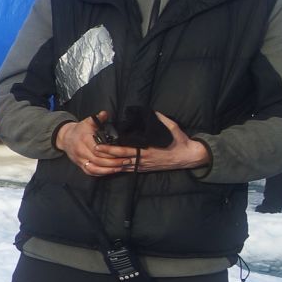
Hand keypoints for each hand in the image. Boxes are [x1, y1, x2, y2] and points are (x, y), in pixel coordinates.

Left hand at [91, 111, 209, 173]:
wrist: (189, 157)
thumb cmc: (179, 141)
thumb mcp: (170, 126)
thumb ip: (158, 119)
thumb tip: (148, 111)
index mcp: (147, 149)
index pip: (125, 150)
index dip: (111, 148)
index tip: (100, 144)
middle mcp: (143, 159)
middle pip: (120, 159)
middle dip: (106, 155)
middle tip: (93, 150)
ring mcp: (143, 166)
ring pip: (122, 166)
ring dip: (109, 163)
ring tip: (96, 158)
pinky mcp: (144, 169)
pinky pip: (128, 170)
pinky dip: (117, 168)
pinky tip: (108, 166)